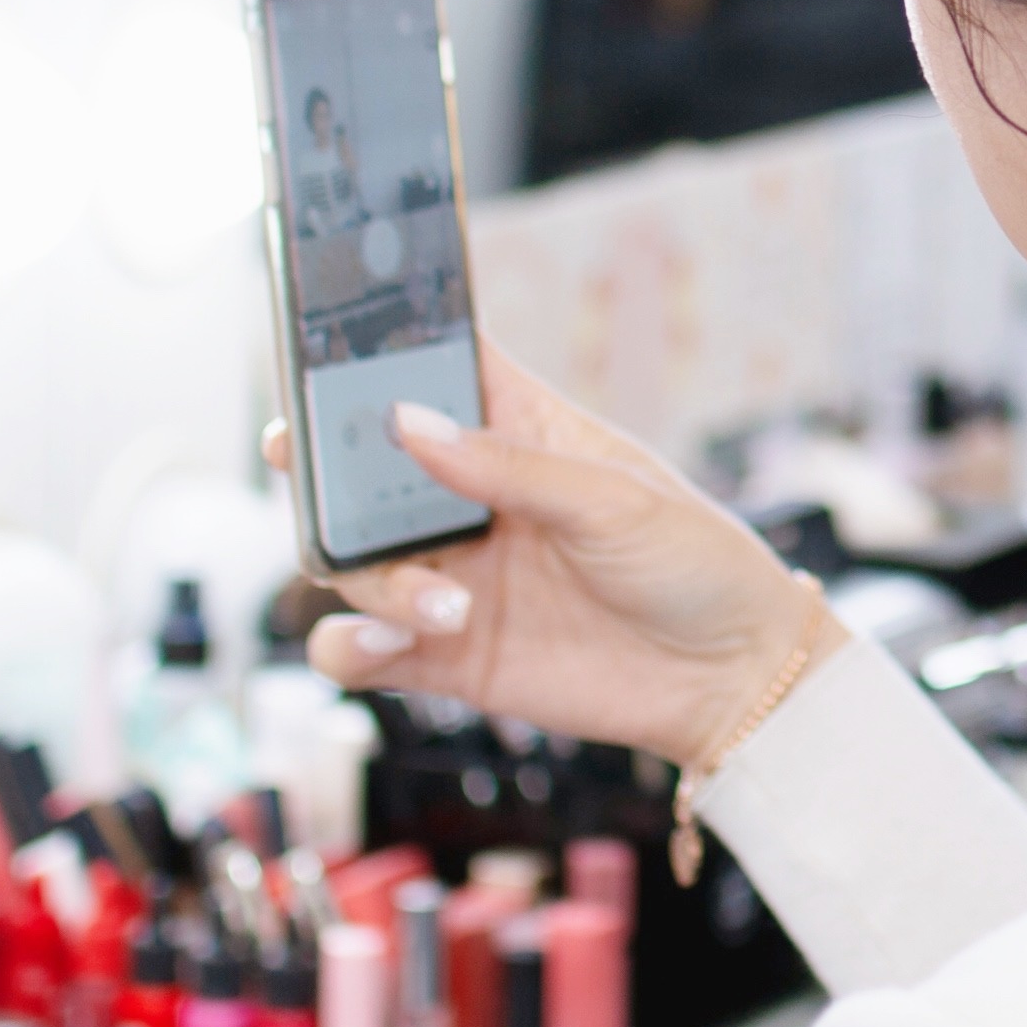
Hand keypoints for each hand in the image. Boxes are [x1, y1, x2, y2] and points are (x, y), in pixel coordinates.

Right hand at [269, 337, 842, 767]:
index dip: (380, 352)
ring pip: (356, 561)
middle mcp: (473, 501)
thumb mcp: (616, 502)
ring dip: (369, 576)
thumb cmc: (696, 564)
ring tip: (441, 602)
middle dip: (321, 464)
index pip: (438, 373)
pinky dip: (350, 646)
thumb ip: (511, 468)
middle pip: (366, 470)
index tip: (324, 343)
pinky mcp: (449, 656)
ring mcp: (455, 577)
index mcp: (521, 434)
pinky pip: (366, 649)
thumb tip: (409, 421)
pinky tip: (378, 644)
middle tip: (292, 455)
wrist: (733, 682)